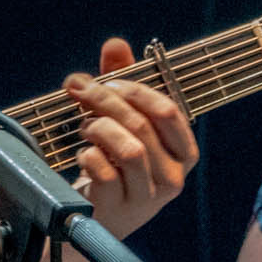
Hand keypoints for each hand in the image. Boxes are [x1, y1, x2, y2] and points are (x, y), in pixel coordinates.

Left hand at [62, 37, 198, 240]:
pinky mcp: (120, 210)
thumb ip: (121, 80)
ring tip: (84, 127)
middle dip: (105, 100)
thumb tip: (116, 44)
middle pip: (142, 125)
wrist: (95, 217)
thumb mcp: (122, 119)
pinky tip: (82, 155)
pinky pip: (105, 172)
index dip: (136, 89)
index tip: (107, 82)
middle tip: (78, 89)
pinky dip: (88, 155)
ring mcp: (148, 197)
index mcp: (183, 152)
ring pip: (129, 149)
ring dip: (99, 128)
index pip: (169, 110)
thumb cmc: (114, 162)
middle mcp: (173, 178)